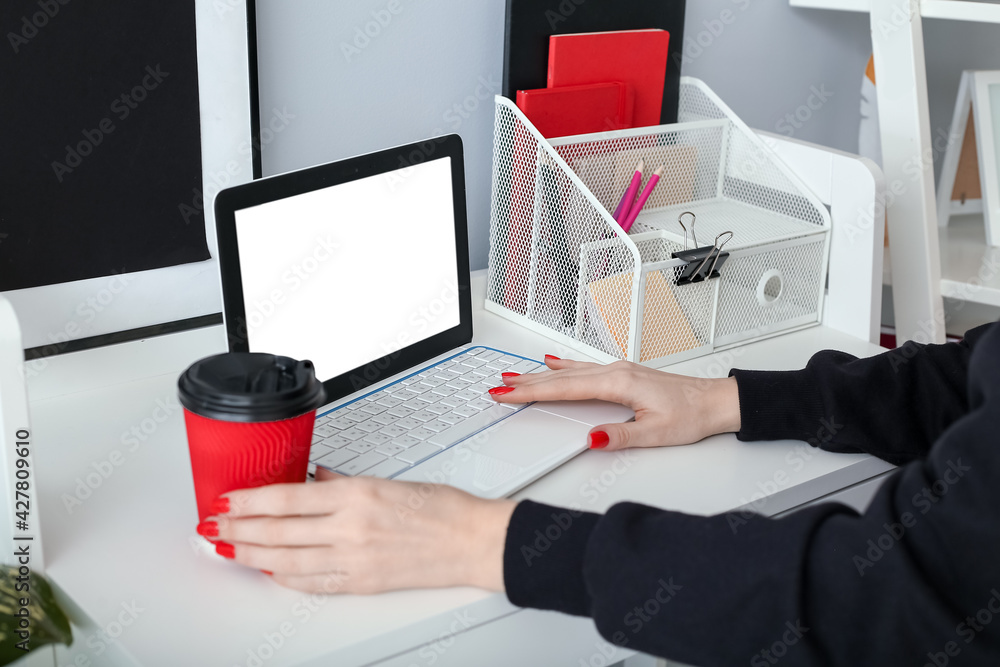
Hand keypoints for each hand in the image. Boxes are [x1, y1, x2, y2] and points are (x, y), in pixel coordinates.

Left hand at [202, 472, 516, 594]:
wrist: (471, 540)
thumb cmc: (441, 508)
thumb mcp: (387, 480)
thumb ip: (344, 480)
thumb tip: (315, 476)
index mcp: (356, 495)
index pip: (286, 497)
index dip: (249, 500)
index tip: (228, 499)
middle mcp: (350, 528)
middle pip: (278, 531)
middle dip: (239, 529)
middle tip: (214, 526)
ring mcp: (354, 559)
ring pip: (286, 560)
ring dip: (251, 554)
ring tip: (229, 549)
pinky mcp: (361, 582)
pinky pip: (313, 583)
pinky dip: (285, 577)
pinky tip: (270, 571)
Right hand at [490, 356, 740, 450]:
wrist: (713, 401)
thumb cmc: (691, 414)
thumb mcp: (655, 433)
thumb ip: (620, 435)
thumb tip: (591, 438)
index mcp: (618, 383)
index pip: (564, 389)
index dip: (531, 392)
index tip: (507, 394)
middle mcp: (615, 372)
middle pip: (561, 378)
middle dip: (526, 383)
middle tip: (497, 386)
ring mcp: (618, 370)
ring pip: (570, 371)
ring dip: (540, 375)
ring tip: (514, 376)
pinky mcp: (623, 373)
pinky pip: (584, 368)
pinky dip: (563, 367)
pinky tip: (554, 363)